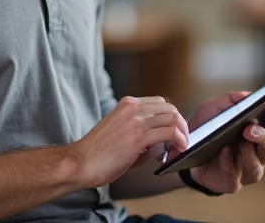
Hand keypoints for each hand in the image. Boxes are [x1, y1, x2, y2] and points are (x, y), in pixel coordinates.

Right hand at [71, 96, 188, 188]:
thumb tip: (165, 140)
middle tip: (182, 140)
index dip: (171, 117)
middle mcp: (131, 108)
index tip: (174, 132)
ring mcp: (135, 121)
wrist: (81, 162)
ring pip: (173, 118)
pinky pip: (170, 133)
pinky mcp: (138, 136)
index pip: (160, 102)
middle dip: (181, 124)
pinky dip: (180, 140)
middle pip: (169, 108)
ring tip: (181, 147)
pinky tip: (179, 149)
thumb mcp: (121, 132)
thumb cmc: (98, 153)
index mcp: (126, 104)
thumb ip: (142, 131)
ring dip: (183, 133)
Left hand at [185, 87, 264, 193]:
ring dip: (250, 151)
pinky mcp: (232, 183)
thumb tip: (250, 96)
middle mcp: (259, 152)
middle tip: (252, 127)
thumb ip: (233, 100)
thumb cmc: (208, 128)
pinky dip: (229, 162)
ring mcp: (247, 169)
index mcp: (261, 131)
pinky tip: (225, 151)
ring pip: (258, 164)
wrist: (184, 152)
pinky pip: (234, 175)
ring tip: (242, 139)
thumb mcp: (216, 108)